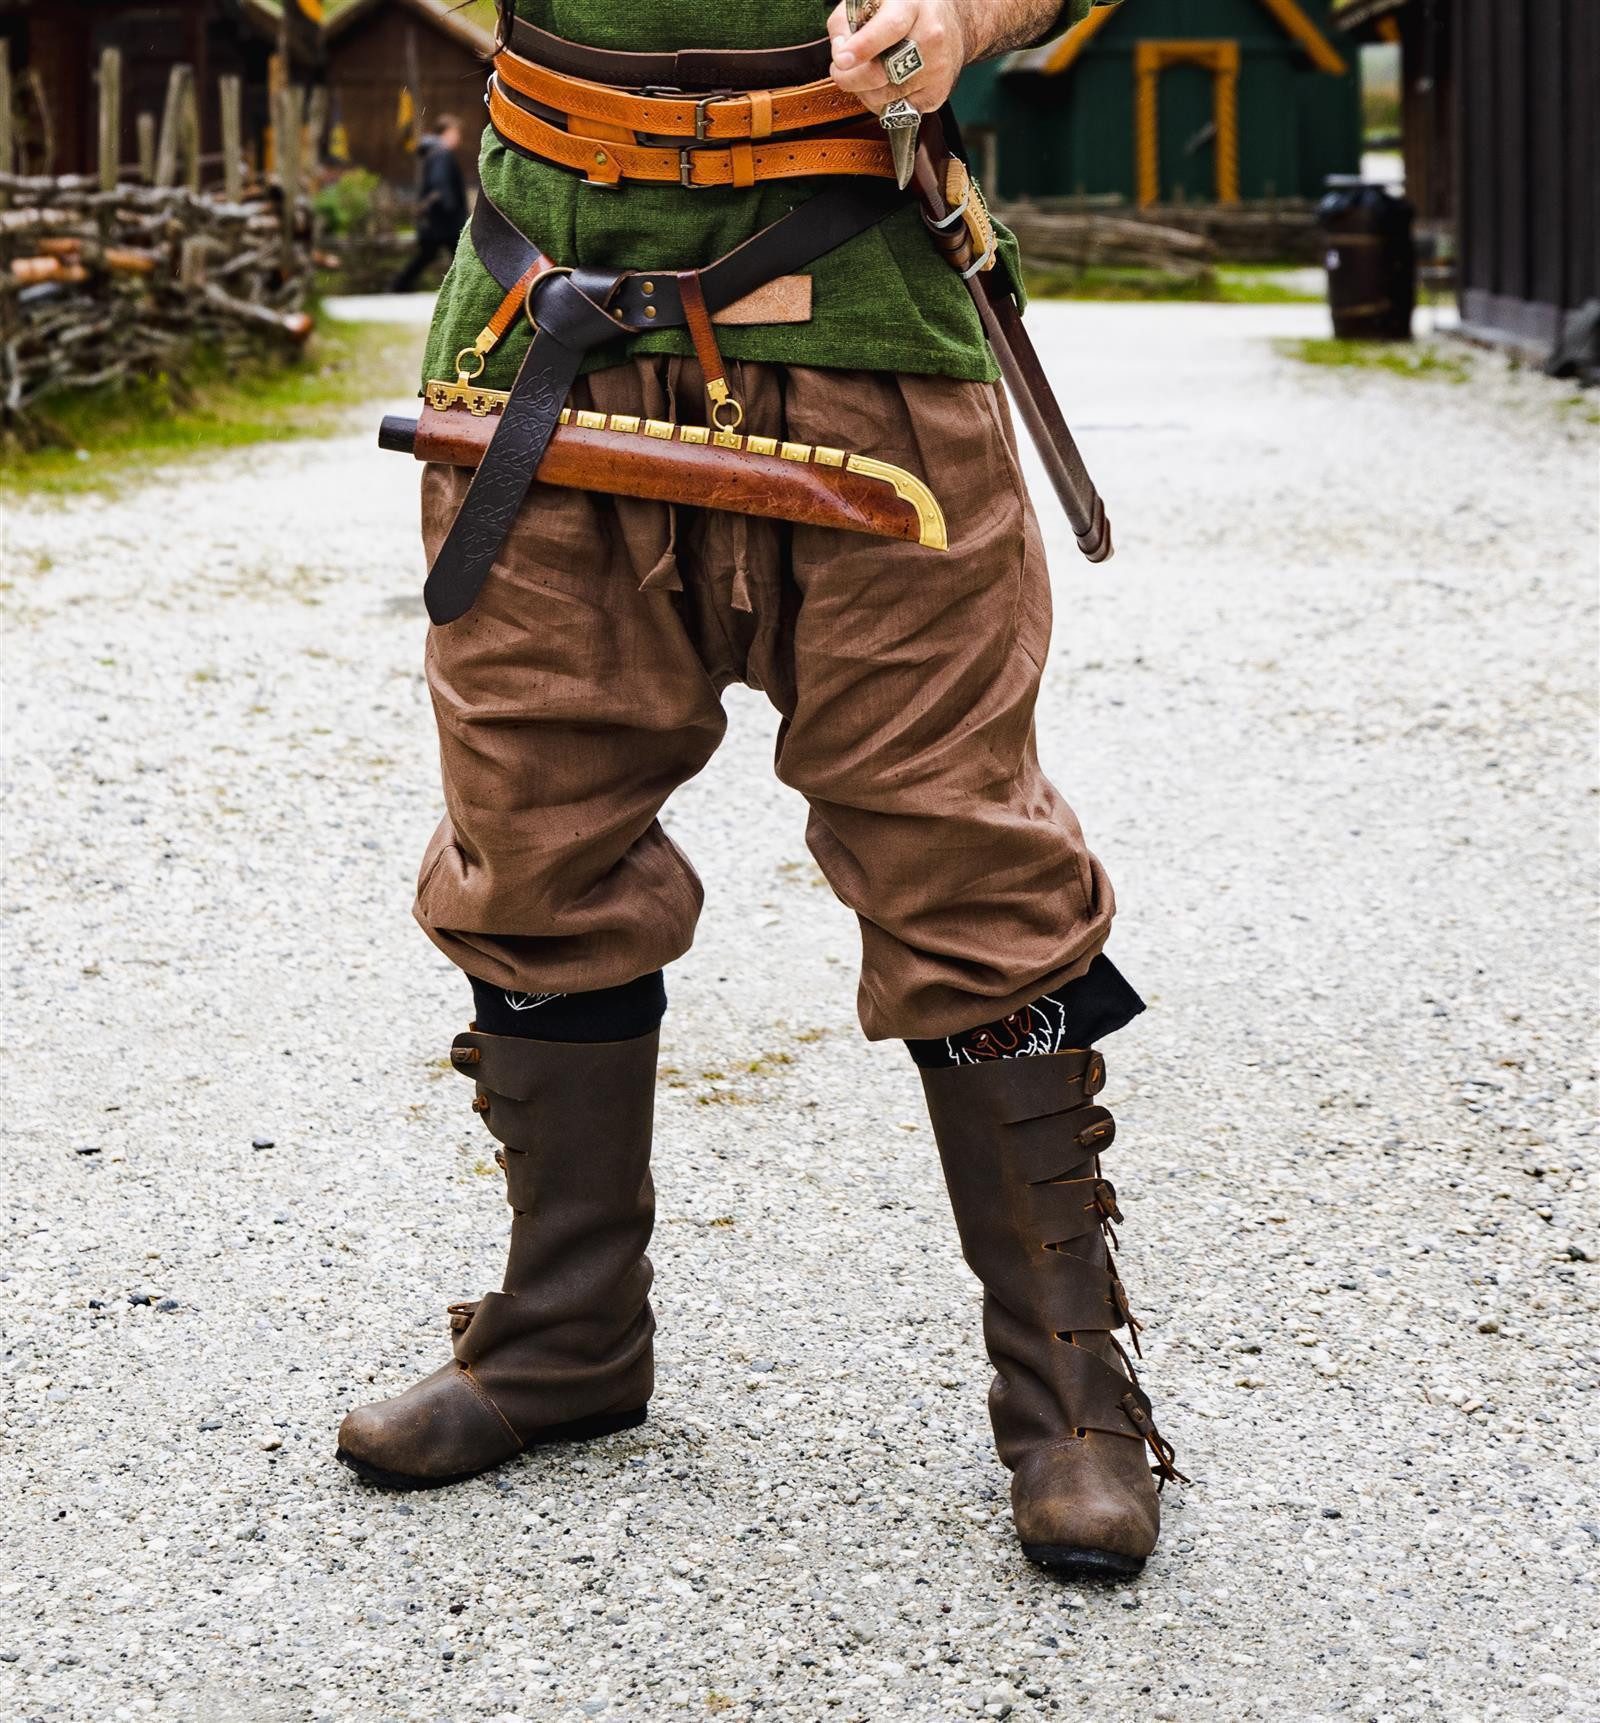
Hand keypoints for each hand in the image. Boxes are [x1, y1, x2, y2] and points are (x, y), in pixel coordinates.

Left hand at [826, 0, 973, 116]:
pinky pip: (896, 112)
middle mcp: (930, 37)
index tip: (842, 60)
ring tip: (867, 74)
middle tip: (841, 71)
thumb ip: (847, 21)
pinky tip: (886, 85)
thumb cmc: (907, 11)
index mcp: (911, 5)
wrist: (953, 25)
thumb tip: (839, 53)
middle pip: (880, 73)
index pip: (889, 28)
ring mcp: (936, 69)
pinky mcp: (937, 94)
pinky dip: (882, 103)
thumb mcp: (875, 0)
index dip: (862, 47)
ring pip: (882, 98)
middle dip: (850, 78)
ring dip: (864, 92)